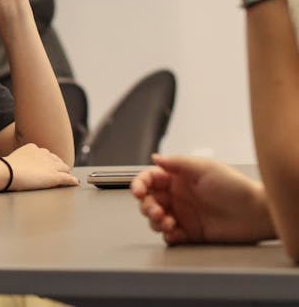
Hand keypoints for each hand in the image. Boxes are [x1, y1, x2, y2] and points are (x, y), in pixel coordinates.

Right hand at [3, 142, 78, 190]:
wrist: (9, 172)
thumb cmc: (6, 168)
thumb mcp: (14, 160)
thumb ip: (20, 161)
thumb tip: (14, 167)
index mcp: (33, 148)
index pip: (45, 154)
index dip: (48, 161)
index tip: (47, 166)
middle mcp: (44, 154)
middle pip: (57, 160)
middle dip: (58, 166)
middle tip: (60, 172)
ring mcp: (50, 165)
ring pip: (64, 168)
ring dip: (66, 172)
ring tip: (69, 178)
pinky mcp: (54, 176)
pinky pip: (67, 178)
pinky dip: (72, 181)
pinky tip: (75, 183)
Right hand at [130, 154, 274, 244]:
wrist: (256, 213)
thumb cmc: (234, 186)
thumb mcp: (204, 168)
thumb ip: (177, 162)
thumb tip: (155, 158)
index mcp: (178, 178)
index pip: (150, 179)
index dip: (139, 184)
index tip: (137, 192)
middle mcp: (178, 196)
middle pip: (148, 200)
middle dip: (147, 206)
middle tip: (156, 211)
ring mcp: (183, 215)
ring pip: (155, 219)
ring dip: (155, 221)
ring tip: (167, 222)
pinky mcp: (191, 233)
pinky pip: (170, 235)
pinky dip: (167, 234)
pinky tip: (173, 232)